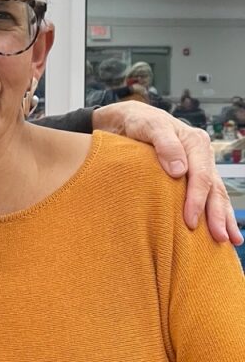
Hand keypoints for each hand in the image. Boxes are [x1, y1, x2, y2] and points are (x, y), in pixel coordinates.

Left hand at [93, 101, 240, 244]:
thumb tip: (179, 171)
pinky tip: (222, 230)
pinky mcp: (193, 177)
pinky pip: (208, 197)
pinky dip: (215, 213)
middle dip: (218, 215)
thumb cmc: (139, 123)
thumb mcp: (149, 127)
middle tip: (220, 238)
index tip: (190, 221)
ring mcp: (200, 167)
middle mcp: (202, 156)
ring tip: (231, 240)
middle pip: (214, 189)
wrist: (130, 121)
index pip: (200, 176)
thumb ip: (165, 144)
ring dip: (223, 218)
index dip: (196, 200)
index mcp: (195, 143)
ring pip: (216, 195)